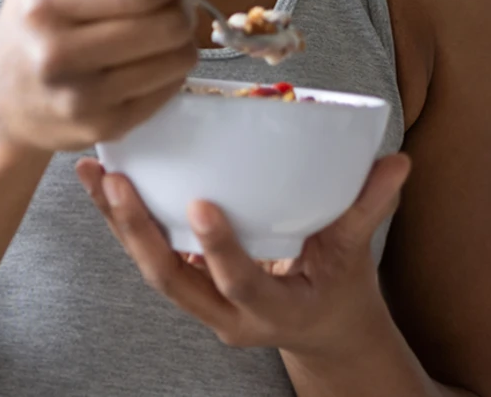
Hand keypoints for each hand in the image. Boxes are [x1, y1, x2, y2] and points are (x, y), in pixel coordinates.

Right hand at [0, 0, 198, 152]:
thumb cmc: (35, 21)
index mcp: (43, 1)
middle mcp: (56, 52)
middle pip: (168, 24)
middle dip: (182, 5)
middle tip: (169, 2)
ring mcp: (81, 96)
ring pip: (178, 58)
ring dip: (180, 38)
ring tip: (154, 32)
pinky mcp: (103, 126)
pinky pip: (170, 88)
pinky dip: (168, 70)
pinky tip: (142, 62)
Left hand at [77, 153, 412, 354]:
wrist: (320, 328)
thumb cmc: (336, 287)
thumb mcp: (353, 256)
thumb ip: (366, 209)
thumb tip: (397, 162)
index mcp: (273, 310)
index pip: (240, 284)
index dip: (220, 249)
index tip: (201, 205)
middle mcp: (227, 314)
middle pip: (172, 281)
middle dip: (139, 233)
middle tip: (117, 182)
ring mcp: (201, 302)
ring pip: (148, 267)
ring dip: (116, 221)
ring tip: (93, 172)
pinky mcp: (184, 281)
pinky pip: (146, 253)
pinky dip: (121, 219)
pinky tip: (99, 180)